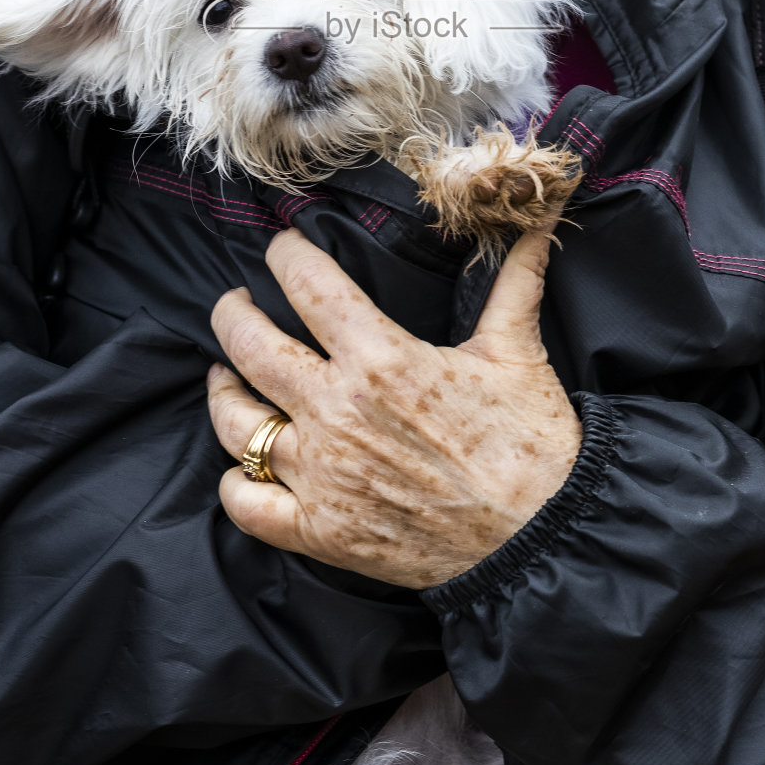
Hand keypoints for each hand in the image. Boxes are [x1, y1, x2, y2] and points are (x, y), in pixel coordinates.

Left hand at [207, 220, 581, 588]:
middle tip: (236, 301)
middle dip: (231, 312)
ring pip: (236, 423)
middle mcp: (338, 412)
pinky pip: (247, 504)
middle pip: (248, 345)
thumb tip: (537, 224)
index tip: (282, 247)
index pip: (307, 284)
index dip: (285, 254)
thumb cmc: (531, 443)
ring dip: (223, 391)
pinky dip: (235, 482)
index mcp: (381, 359)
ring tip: (226, 373)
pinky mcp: (321, 532)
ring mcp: (323, 476)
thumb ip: (515, 279)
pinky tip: (245, 463)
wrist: (542, 540)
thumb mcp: (517, 350)